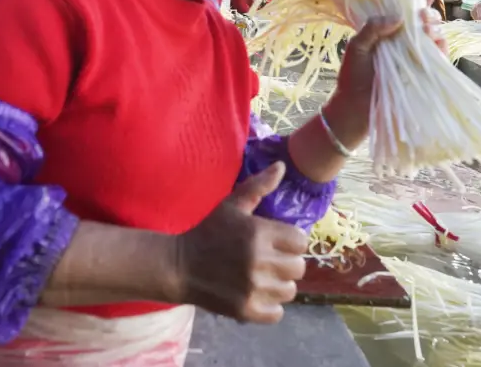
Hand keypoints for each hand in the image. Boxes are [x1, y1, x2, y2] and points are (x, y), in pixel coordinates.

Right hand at [173, 163, 307, 322]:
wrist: (179, 266)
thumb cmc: (208, 232)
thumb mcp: (231, 206)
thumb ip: (258, 186)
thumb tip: (282, 166)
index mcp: (259, 233)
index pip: (300, 241)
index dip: (291, 241)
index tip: (278, 242)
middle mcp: (259, 261)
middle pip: (298, 267)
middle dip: (287, 263)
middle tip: (270, 260)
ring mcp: (253, 288)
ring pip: (290, 291)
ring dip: (279, 284)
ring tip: (263, 278)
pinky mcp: (246, 310)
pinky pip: (277, 313)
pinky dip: (270, 306)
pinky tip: (258, 294)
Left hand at [325, 11, 446, 144]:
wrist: (354, 107)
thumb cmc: (352, 75)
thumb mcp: (357, 45)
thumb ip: (373, 27)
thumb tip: (399, 17)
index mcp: (389, 31)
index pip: (406, 11)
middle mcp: (405, 42)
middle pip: (425, 21)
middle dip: (428, 13)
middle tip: (422, 15)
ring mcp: (416, 57)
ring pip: (435, 36)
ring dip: (435, 27)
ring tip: (427, 27)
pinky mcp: (424, 73)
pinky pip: (440, 57)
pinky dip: (441, 47)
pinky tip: (435, 41)